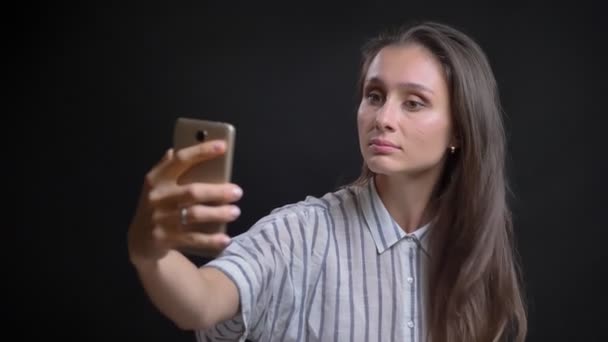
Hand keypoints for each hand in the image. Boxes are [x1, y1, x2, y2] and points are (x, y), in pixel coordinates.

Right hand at [128, 140, 242, 263]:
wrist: (139, 240)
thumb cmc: (158, 205)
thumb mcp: (158, 185)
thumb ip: (169, 166)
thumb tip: (185, 144)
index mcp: (156, 178)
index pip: (180, 160)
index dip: (201, 152)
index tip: (222, 146)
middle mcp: (157, 197)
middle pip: (192, 192)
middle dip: (218, 191)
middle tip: (237, 192)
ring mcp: (160, 219)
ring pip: (194, 215)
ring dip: (218, 214)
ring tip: (235, 212)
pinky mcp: (165, 238)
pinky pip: (193, 238)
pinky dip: (211, 240)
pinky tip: (226, 239)